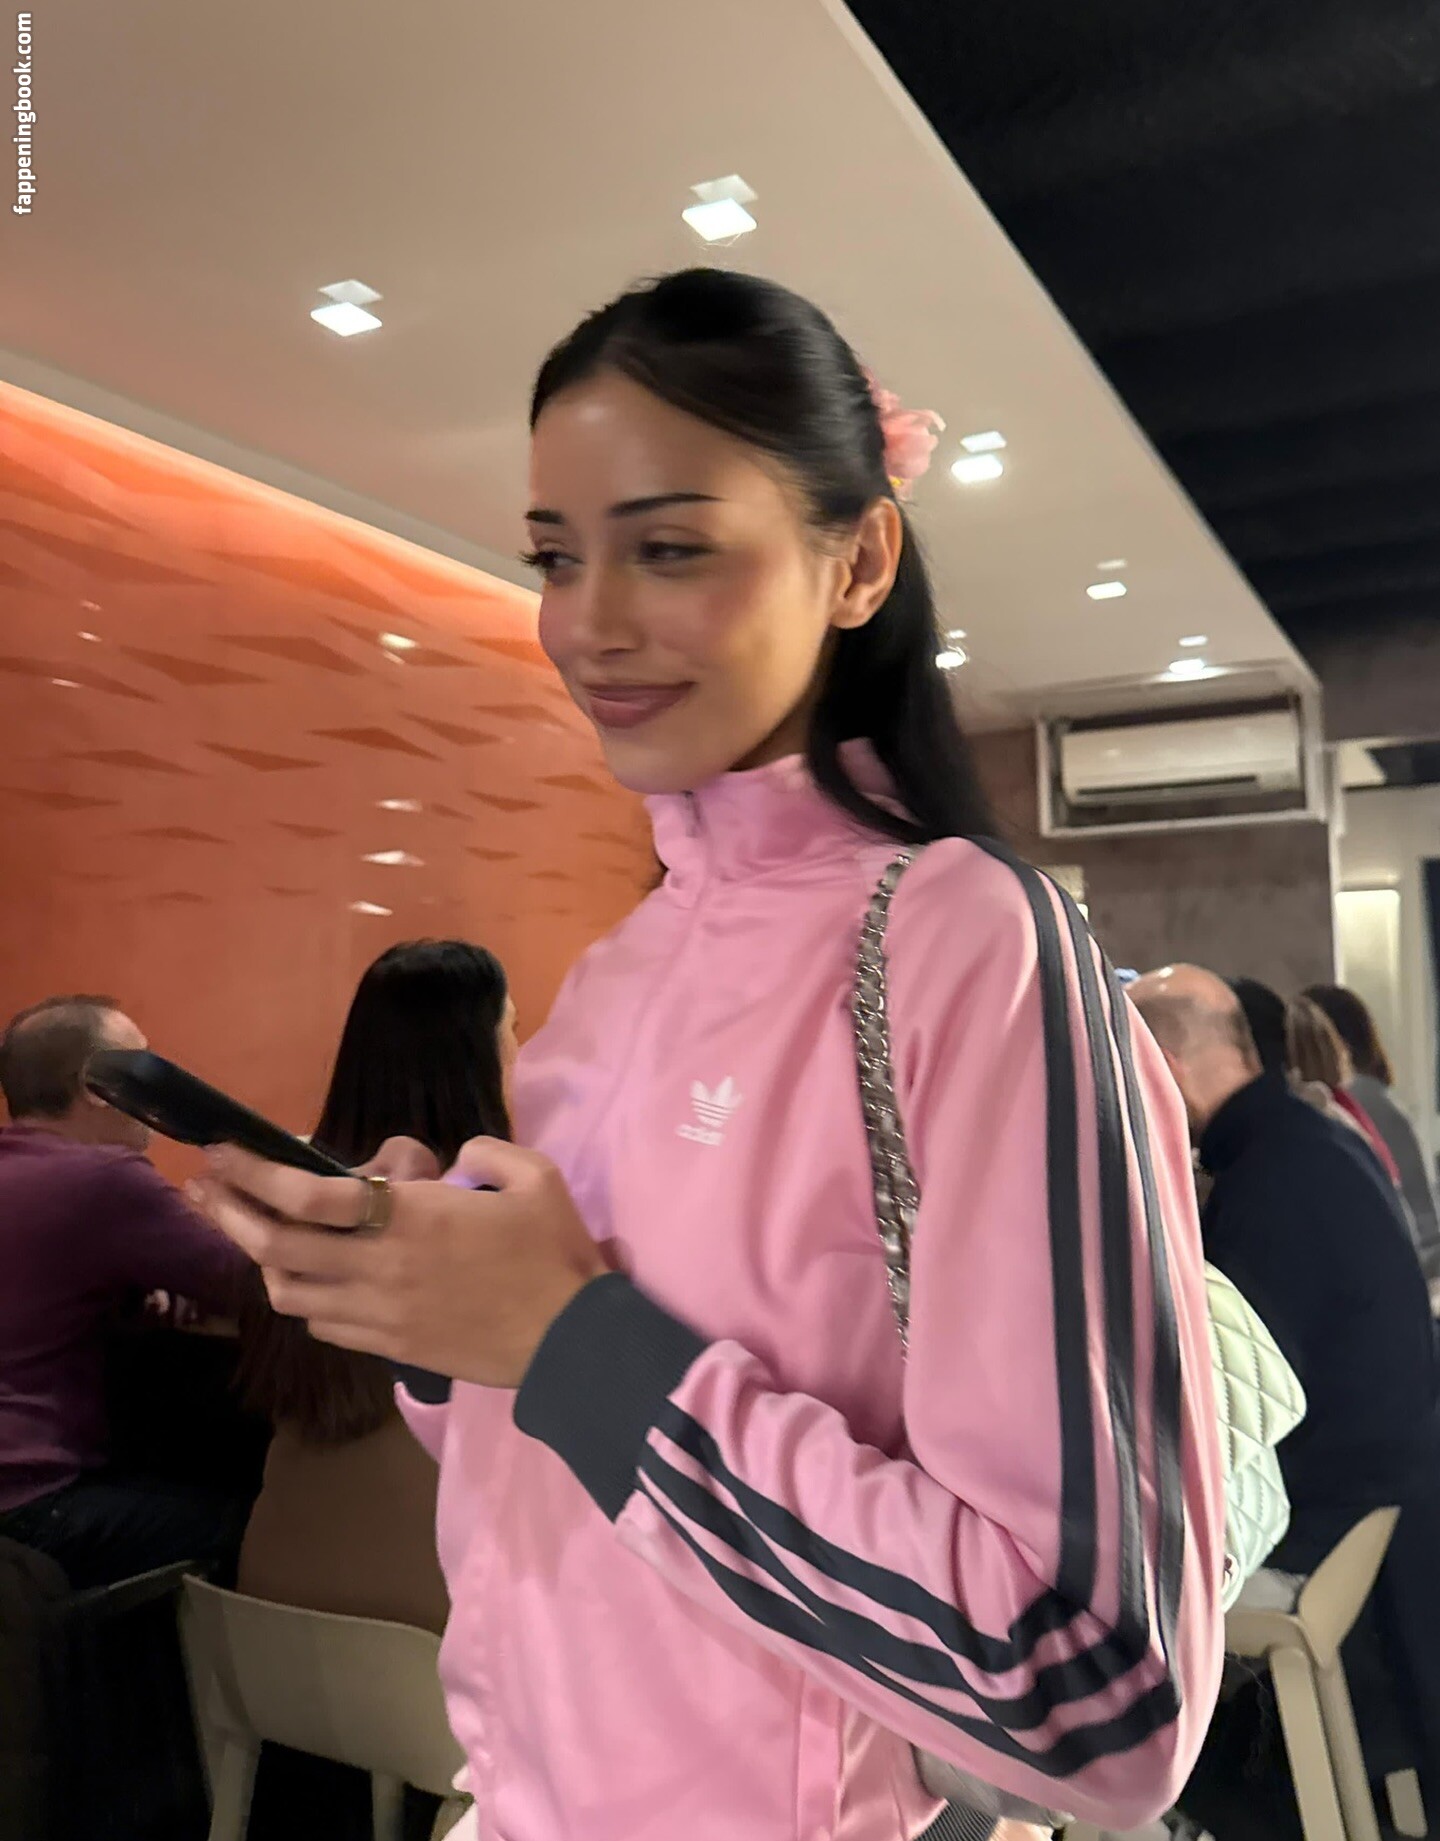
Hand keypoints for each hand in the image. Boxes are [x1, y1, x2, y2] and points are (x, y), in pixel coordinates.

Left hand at [190, 1138, 608, 1387]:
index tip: (221, 1151)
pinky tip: (310, 1282)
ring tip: (256, 1235)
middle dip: (230, 1212)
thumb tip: (449, 1162)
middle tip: (204, 1189)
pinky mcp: (390, 1348)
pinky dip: (306, 1299)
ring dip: (263, 1260)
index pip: (310, 1195)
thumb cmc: (554, 1253)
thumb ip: (482, 1152)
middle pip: (278, 1245)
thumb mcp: (533, 1177)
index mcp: (411, 1218)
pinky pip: (324, 1325)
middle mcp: (380, 1267)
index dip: (255, 1172)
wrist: (571, 1341)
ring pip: (290, 1292)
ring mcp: (379, 1314)